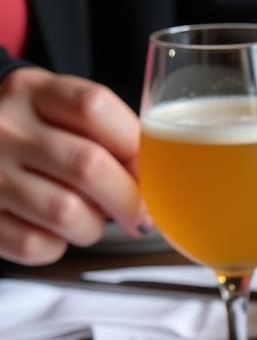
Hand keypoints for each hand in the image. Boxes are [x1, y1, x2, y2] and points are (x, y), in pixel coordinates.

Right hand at [0, 68, 146, 264]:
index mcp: (32, 92)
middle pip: (88, 165)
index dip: (135, 148)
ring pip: (66, 212)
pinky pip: (34, 244)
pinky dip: (54, 247)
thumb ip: (110, 137)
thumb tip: (157, 185)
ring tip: (86, 219)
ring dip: (91, 228)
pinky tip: (50, 231)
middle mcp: (5, 126)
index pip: (95, 108)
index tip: (150, 175)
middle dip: (128, 201)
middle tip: (139, 217)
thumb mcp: (62, 114)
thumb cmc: (35, 137)